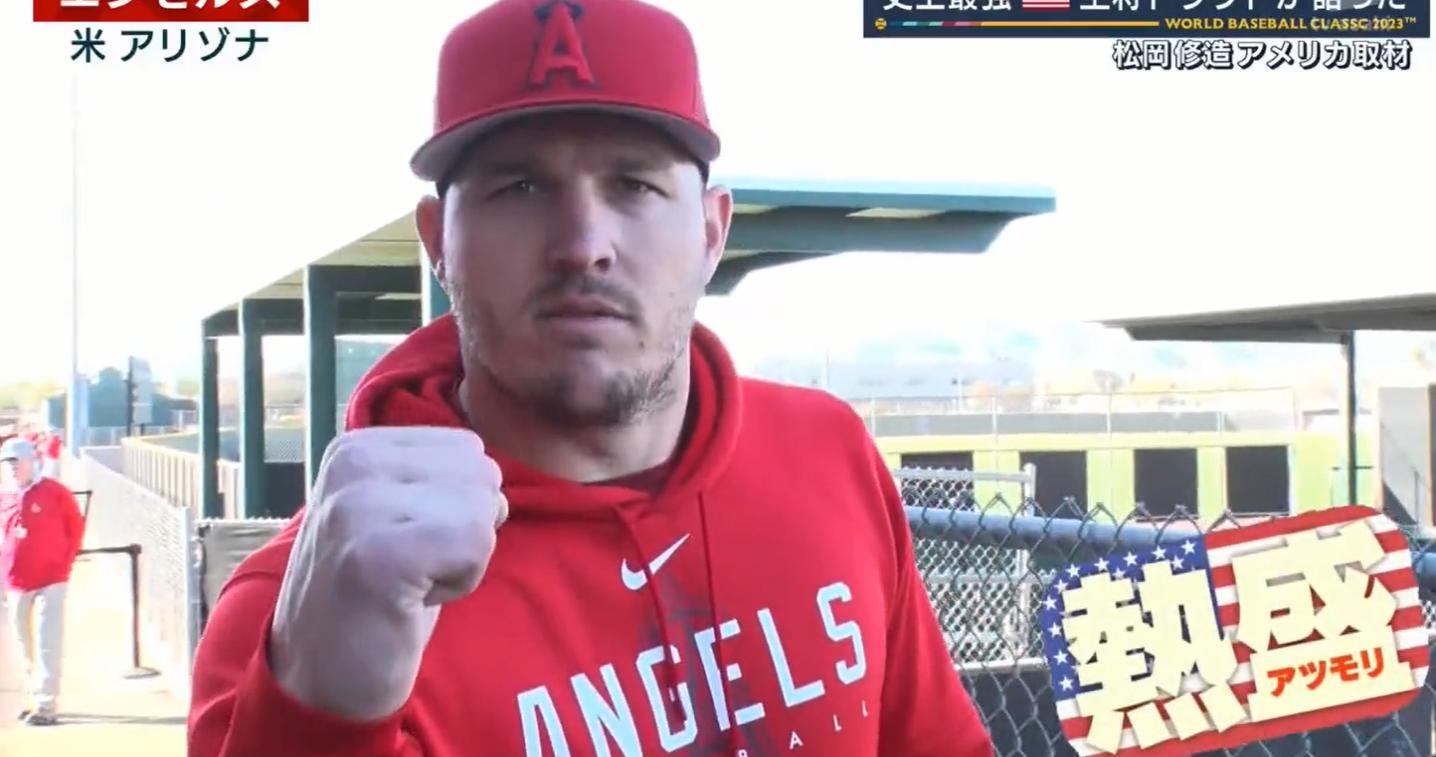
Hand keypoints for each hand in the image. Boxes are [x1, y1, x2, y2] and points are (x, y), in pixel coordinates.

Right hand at [267, 426, 507, 720]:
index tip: (408, 544)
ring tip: (409, 584)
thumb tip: (492, 469)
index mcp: (356, 447)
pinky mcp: (376, 553)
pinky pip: (475, 542)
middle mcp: (350, 463)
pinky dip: (461, 581)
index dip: (459, 505)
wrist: (322, 679)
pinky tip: (412, 601)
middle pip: (481, 474)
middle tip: (411, 570)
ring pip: (481, 507)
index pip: (468, 449)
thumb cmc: (376, 597)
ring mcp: (357, 505)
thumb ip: (438, 476)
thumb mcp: (398, 514)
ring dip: (465, 559)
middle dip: (467, 529)